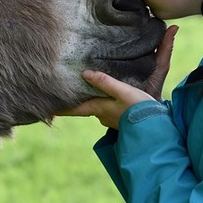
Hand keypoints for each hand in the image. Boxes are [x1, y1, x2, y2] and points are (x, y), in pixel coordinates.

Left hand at [58, 25, 177, 128]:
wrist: (159, 129)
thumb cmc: (141, 110)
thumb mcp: (124, 92)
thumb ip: (105, 82)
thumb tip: (84, 73)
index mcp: (99, 108)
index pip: (74, 109)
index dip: (59, 108)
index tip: (44, 109)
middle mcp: (102, 114)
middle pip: (82, 105)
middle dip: (72, 100)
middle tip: (60, 91)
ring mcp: (111, 117)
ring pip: (95, 105)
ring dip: (88, 98)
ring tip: (80, 87)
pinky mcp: (121, 116)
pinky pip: (105, 106)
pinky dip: (102, 99)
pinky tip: (105, 93)